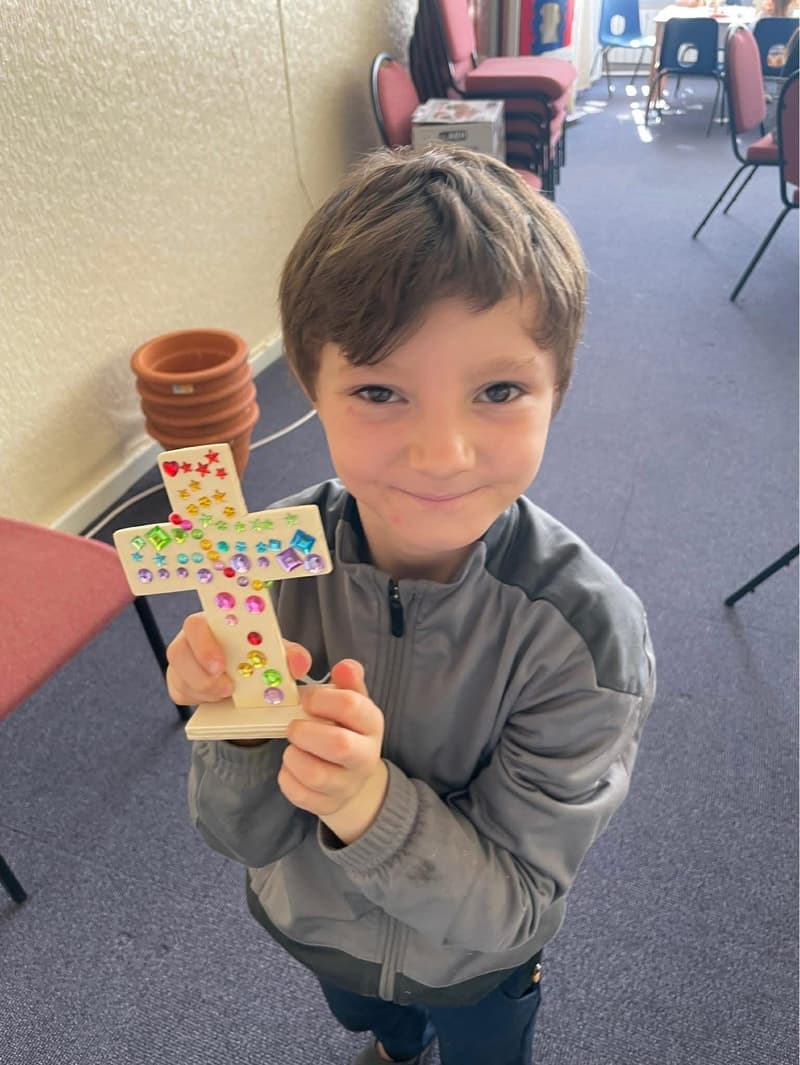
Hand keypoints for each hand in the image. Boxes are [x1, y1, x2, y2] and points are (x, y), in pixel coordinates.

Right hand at [165, 612, 310, 740]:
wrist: (251, 675)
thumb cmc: (259, 654)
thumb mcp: (275, 652)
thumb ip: (289, 654)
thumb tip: (299, 662)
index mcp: (212, 622)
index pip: (194, 624)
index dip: (203, 644)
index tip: (221, 665)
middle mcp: (191, 639)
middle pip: (177, 652)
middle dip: (202, 674)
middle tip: (228, 688)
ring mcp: (182, 662)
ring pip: (179, 677)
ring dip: (205, 690)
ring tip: (228, 694)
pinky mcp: (179, 684)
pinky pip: (181, 695)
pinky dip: (201, 700)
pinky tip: (218, 699)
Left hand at [279, 660, 387, 843]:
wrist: (351, 777)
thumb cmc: (344, 728)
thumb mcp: (350, 701)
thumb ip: (346, 681)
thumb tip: (346, 666)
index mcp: (372, 724)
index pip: (352, 706)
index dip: (322, 699)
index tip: (305, 699)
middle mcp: (366, 756)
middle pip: (339, 745)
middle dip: (306, 732)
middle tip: (293, 726)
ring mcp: (348, 785)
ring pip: (316, 775)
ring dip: (294, 756)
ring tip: (292, 747)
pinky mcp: (328, 805)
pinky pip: (301, 795)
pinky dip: (287, 778)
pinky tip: (291, 766)